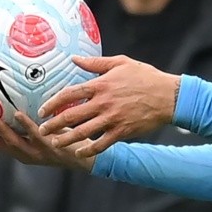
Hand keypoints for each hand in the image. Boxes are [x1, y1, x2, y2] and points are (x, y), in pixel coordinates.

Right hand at [0, 111, 94, 172]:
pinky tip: (18, 114)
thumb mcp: (40, 133)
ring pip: (11, 142)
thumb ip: (28, 123)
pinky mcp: (50, 148)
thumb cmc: (63, 141)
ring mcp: (36, 153)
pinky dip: (25, 125)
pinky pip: (35, 136)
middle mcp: (22, 154)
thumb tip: (17, 99)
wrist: (87, 157)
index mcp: (18, 150)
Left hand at [37, 55, 179, 156]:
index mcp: (101, 85)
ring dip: (66, 139)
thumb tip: (74, 59)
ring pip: (82, 132)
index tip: (42, 109)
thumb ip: (95, 63)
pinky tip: (80, 152)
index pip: (69, 94)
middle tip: (41, 129)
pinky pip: (101, 143)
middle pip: (71, 116)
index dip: (52, 103)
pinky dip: (89, 149)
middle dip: (53, 124)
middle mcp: (104, 103)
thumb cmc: (146, 77)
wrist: (169, 96)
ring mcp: (113, 119)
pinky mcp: (122, 131)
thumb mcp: (121, 63)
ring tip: (55, 143)